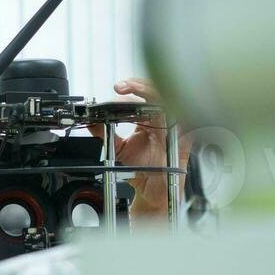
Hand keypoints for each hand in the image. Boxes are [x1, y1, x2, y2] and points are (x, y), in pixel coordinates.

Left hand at [91, 78, 190, 218]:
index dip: (130, 89)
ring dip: (151, 92)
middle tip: (121, 87)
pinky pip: (182, 118)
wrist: (151, 190)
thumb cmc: (141, 169)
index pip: (142, 96)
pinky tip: (156, 104)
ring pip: (169, 99)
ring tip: (134, 89)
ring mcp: (173, 126)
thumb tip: (91, 121)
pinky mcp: (183, 136)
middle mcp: (162, 120)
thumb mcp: (118, 149)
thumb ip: (105, 134)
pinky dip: (170, 108)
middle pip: (156, 92)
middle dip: (138, 84)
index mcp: (149, 120)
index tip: (116, 90)